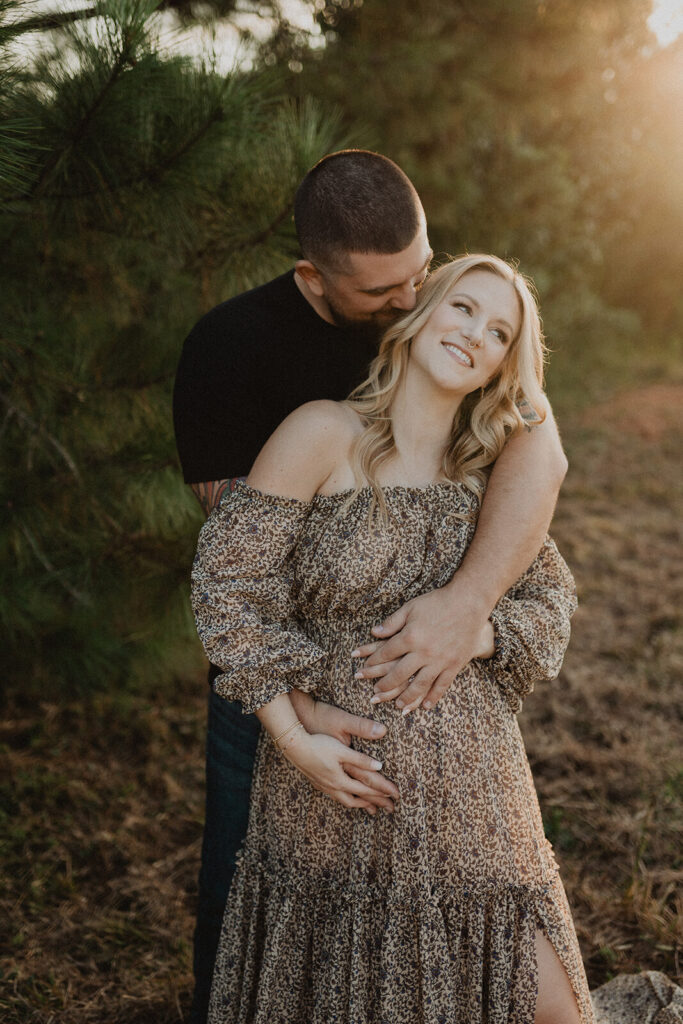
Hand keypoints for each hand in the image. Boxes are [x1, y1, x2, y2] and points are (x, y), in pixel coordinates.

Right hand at [288, 690, 398, 810]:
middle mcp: (333, 786)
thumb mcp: (341, 748)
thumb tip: (380, 766)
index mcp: (341, 779)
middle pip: (358, 800)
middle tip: (390, 809)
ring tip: (371, 809)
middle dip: (375, 803)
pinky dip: (347, 798)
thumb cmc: (318, 743)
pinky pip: (336, 796)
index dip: (383, 792)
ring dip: (361, 804)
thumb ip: (360, 758)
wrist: (292, 744)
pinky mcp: (317, 781)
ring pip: (346, 800)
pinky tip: (347, 795)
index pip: (367, 789)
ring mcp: (324, 785)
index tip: (397, 796)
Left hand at [352, 579, 491, 713]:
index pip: (386, 653)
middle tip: (376, 693)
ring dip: (407, 697)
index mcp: (409, 636)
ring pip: (419, 685)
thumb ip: (392, 622)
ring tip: (398, 706)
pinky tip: (426, 706)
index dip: (373, 661)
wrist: (468, 603)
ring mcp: (439, 660)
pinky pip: (442, 685)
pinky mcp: (454, 665)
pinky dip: (433, 697)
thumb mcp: (411, 607)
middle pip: (399, 673)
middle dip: (385, 684)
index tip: (365, 667)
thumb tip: (374, 632)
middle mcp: (423, 652)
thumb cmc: (437, 602)